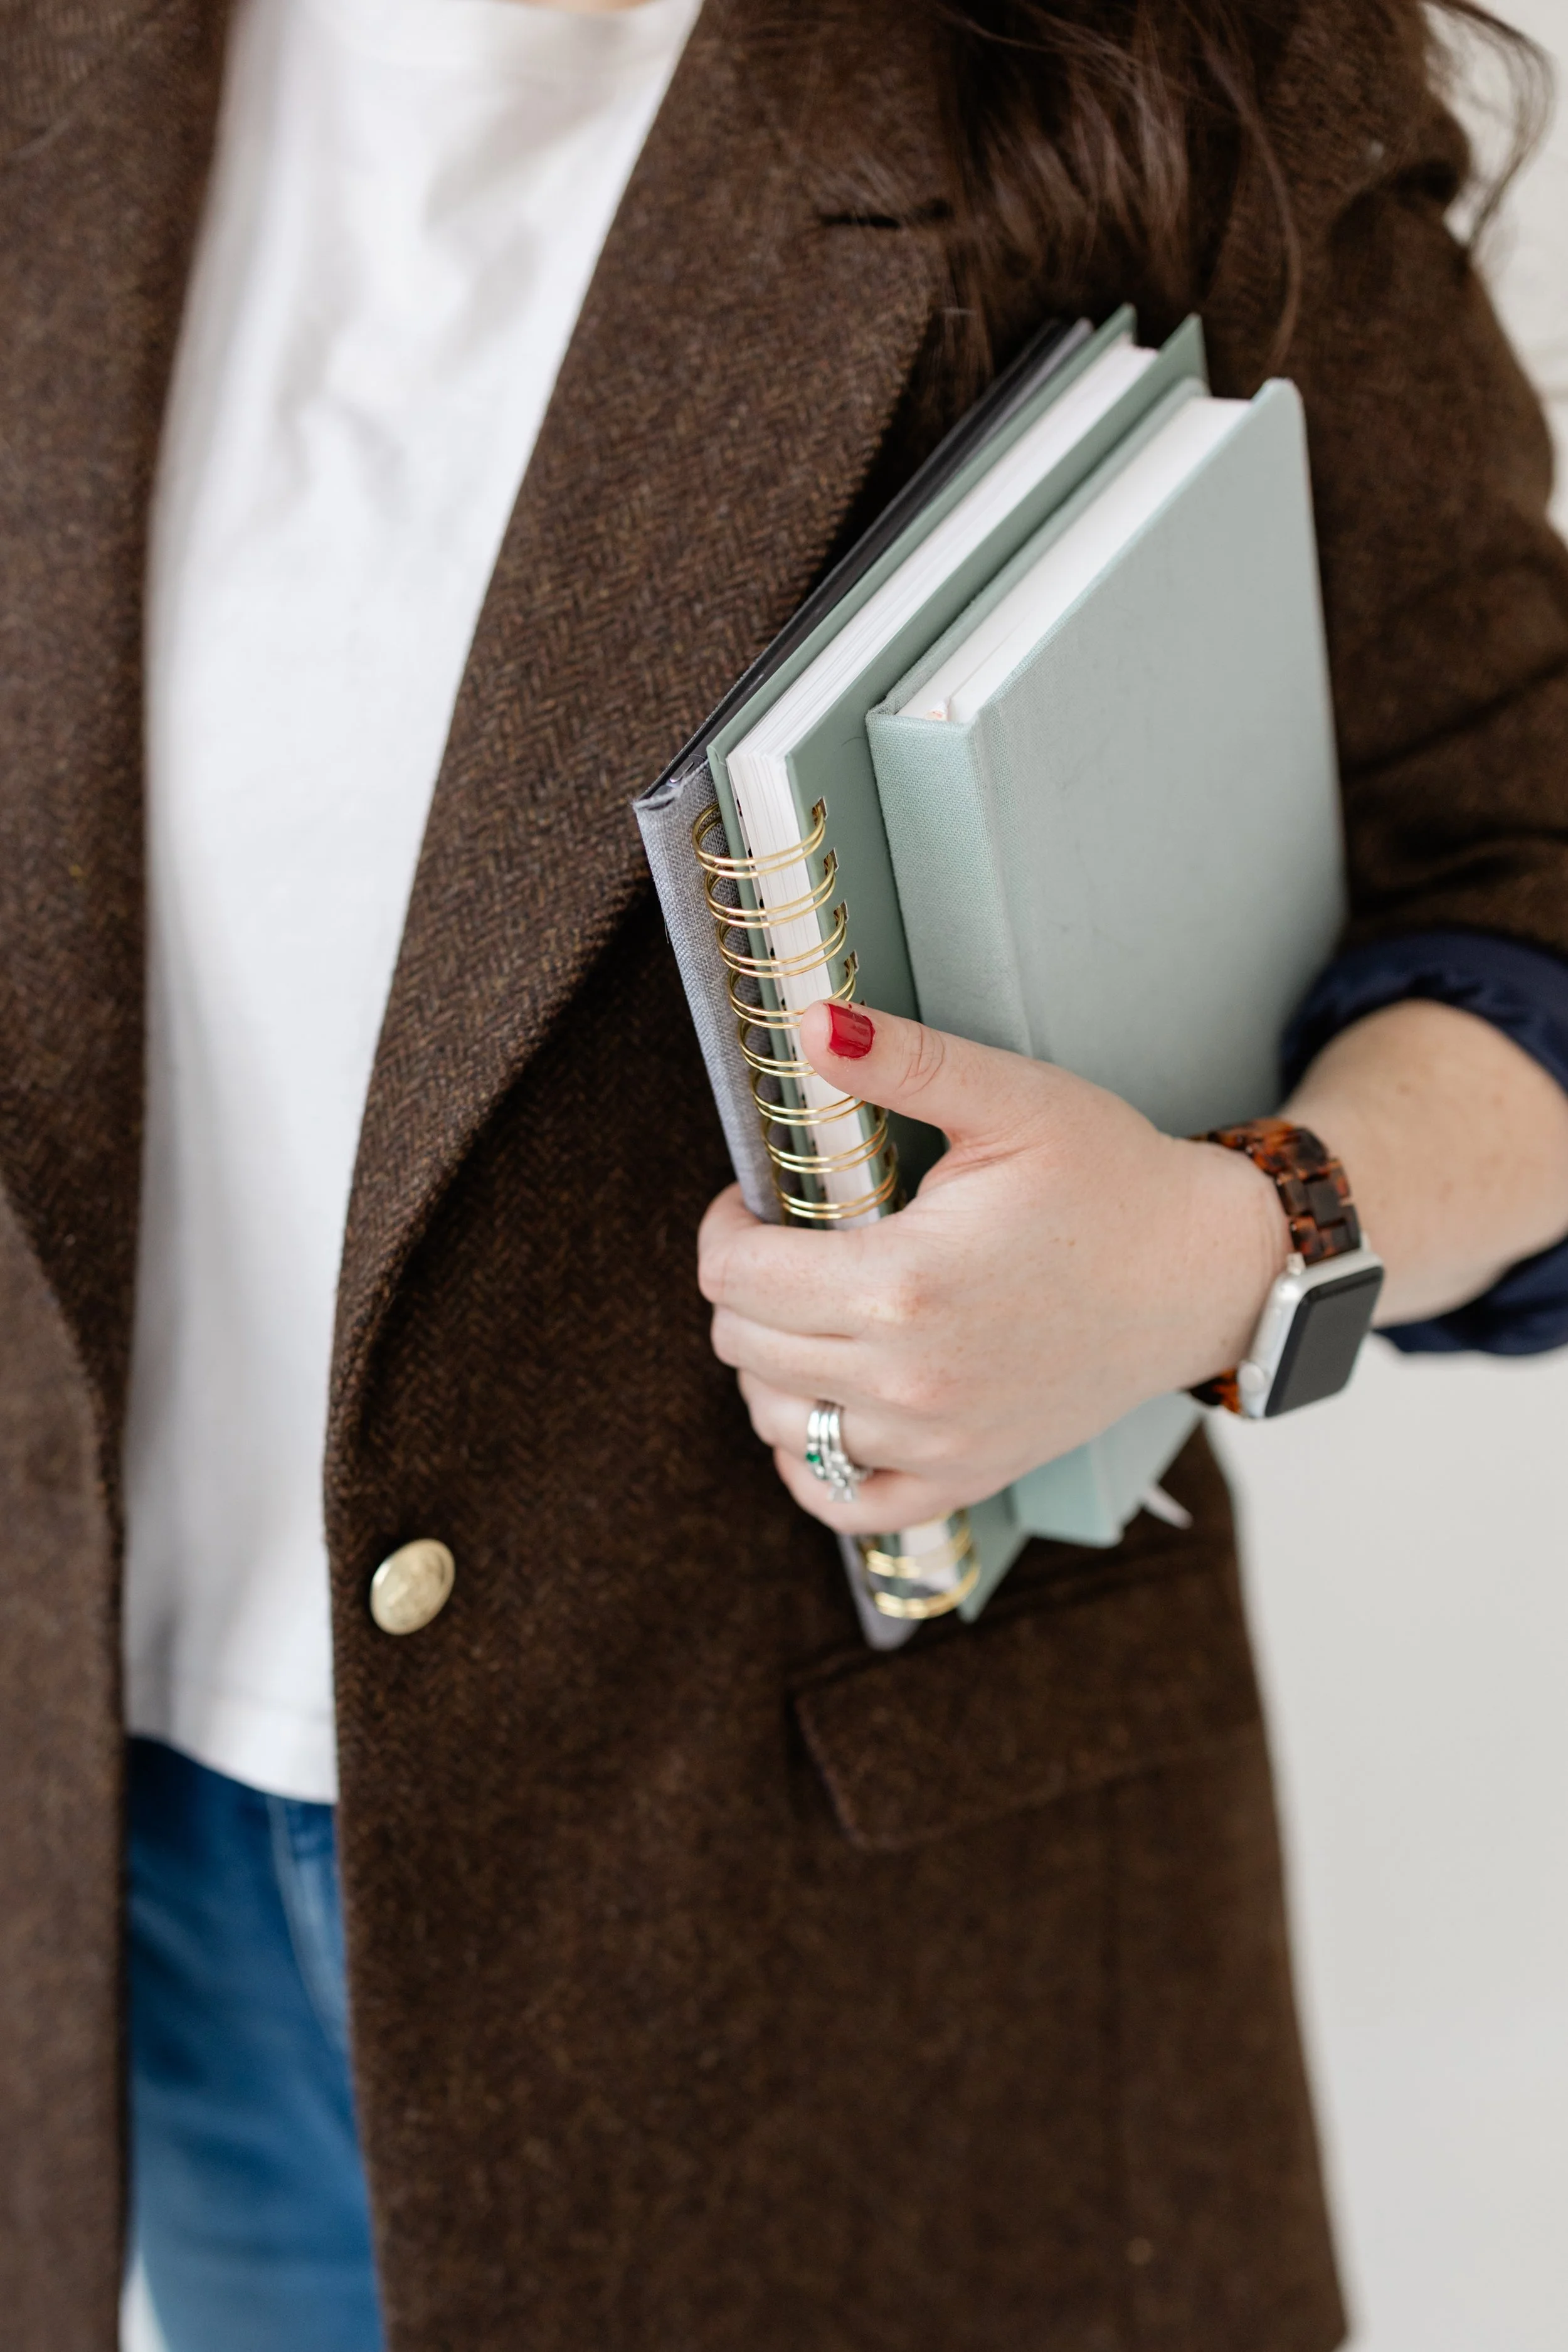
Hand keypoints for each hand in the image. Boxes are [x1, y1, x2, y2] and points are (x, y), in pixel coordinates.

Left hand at [697, 1001, 1284, 1534]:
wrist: (1206, 1273)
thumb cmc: (1113, 1178)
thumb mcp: (1013, 1099)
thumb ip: (904, 1060)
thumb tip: (804, 1020)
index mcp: (905, 1284)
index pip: (734, 1278)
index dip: (726, 1228)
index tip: (757, 1201)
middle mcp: (911, 1380)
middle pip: (745, 1348)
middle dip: (745, 1288)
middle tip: (790, 1245)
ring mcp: (939, 1441)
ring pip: (779, 1424)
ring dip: (772, 1368)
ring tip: (813, 1312)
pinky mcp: (968, 1475)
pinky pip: (847, 1503)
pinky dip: (814, 1464)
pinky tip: (825, 1411)